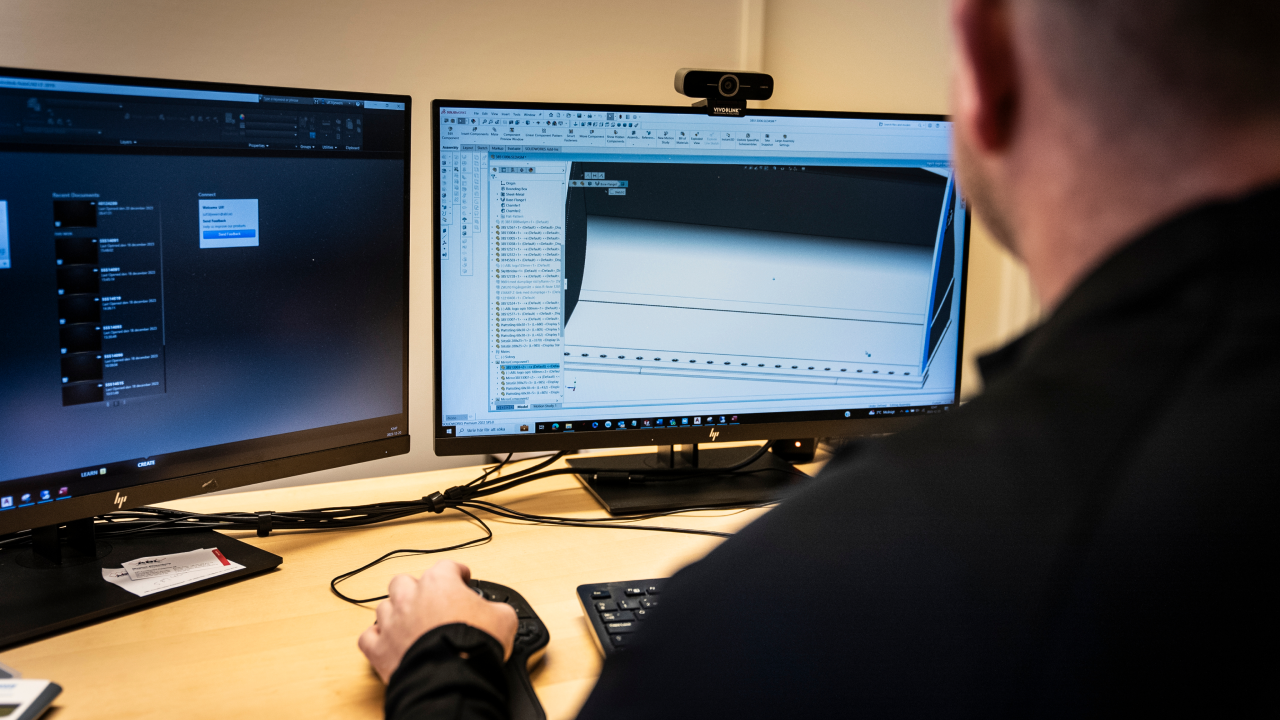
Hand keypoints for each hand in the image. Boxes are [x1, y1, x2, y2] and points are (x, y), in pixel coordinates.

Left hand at [358, 560, 517, 682]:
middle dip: (415, 589)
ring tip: (408, 623)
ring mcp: (391, 622)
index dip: (457, 572)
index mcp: (439, 583)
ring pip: (383, 607)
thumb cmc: (475, 643)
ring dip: (395, 613)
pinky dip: (377, 638)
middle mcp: (410, 597)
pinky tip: (386, 642)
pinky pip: (369, 637)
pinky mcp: (379, 649)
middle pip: (404, 582)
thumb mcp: (503, 618)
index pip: (447, 567)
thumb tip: (498, 612)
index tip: (462, 578)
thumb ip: (496, 608)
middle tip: (429, 601)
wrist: (452, 677)